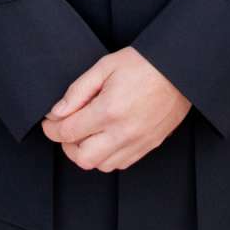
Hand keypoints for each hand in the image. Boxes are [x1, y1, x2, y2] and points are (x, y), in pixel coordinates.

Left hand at [40, 47, 191, 171]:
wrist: (180, 70)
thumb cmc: (144, 64)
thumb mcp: (105, 66)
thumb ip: (78, 91)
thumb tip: (57, 112)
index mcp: (109, 110)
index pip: (68, 132)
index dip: (52, 128)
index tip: (50, 122)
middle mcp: (123, 132)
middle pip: (82, 157)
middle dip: (67, 145)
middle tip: (66, 129)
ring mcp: (138, 142)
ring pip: (101, 165)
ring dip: (88, 153)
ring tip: (86, 134)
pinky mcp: (149, 145)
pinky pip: (121, 164)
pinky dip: (107, 156)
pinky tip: (105, 139)